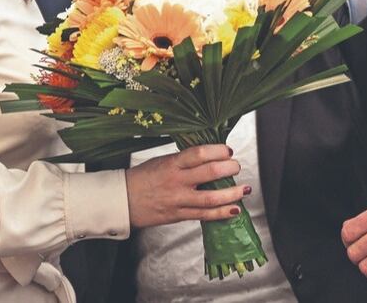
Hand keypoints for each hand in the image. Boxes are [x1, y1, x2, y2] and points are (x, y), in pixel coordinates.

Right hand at [125, 144, 247, 227]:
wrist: (122, 201)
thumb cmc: (142, 178)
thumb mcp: (162, 161)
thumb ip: (184, 160)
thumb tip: (209, 155)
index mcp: (172, 163)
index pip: (199, 153)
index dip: (218, 151)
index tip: (228, 151)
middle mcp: (177, 181)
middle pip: (210, 173)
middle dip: (229, 168)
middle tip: (236, 166)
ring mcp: (178, 200)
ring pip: (211, 198)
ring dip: (232, 193)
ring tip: (244, 189)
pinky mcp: (179, 215)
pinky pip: (205, 215)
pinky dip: (222, 212)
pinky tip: (235, 209)